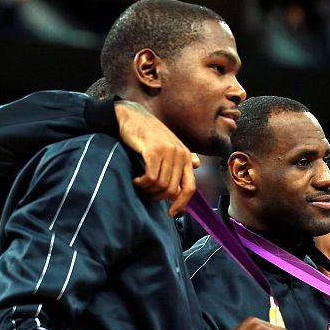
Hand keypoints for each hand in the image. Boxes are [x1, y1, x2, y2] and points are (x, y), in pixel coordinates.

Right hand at [114, 100, 198, 215]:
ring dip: (146, 191)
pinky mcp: (154, 150)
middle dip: (157, 198)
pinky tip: (135, 180)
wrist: (132, 115)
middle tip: (145, 195)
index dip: (181, 204)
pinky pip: (150, 178)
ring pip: (160, 185)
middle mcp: (180, 154)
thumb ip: (182, 157)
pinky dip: (141, 184)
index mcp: (187, 157)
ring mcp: (168, 152)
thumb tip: (197, 164)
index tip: (171, 214)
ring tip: (138, 186)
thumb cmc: (149, 133)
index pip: (190, 188)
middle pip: (171, 190)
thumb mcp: (169, 145)